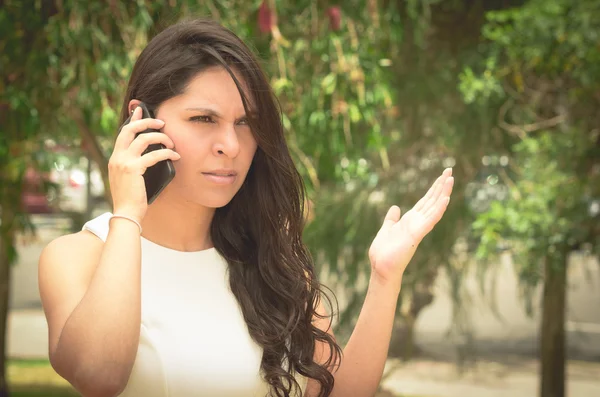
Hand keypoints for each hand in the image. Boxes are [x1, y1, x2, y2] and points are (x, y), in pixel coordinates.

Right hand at [108, 106, 179, 222]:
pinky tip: (175, 156)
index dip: (132, 120)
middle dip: (147, 121)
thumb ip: (135, 165)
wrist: (126, 214)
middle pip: (130, 130)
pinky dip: (167, 153)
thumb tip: (153, 154)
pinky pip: (154, 155)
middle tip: (161, 121)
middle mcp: (117, 158)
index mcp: (115, 159)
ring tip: (172, 143)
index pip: (123, 133)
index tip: (140, 110)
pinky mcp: (133, 169)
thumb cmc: (132, 199)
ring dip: (161, 138)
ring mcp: (123, 162)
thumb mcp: (130, 179)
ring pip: (143, 139)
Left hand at [368, 168, 453, 288]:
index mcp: (411, 220)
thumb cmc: (384, 252)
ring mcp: (419, 228)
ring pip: (435, 207)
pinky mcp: (417, 234)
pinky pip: (431, 219)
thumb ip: (392, 219)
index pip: (425, 200)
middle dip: (441, 185)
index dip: (434, 188)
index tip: (442, 175)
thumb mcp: (387, 229)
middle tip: (450, 170)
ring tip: (450, 179)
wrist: (381, 268)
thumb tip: (395, 208)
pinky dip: (439, 209)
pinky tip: (445, 198)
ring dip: (443, 193)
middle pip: (432, 200)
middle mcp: (418, 222)